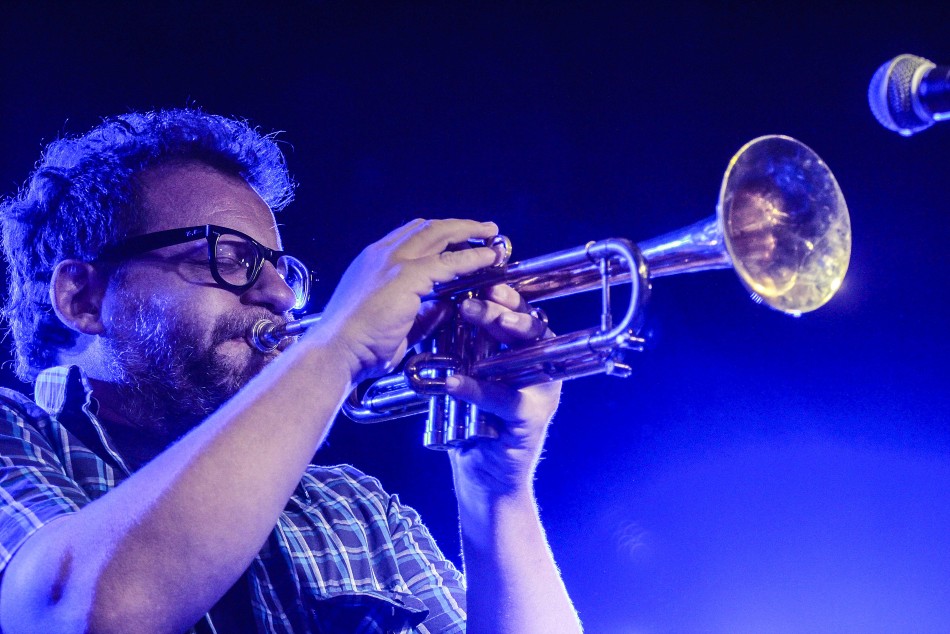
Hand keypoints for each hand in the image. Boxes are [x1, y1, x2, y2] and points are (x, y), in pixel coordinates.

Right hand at [313, 219, 500, 382]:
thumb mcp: (395, 325)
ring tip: (492, 233)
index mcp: (372, 262)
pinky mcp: (407, 276)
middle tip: (484, 228)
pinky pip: (450, 262)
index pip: (410, 236)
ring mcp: (393, 262)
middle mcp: (381, 254)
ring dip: (470, 231)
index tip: (458, 239)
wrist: (336, 352)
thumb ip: (422, 315)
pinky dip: (473, 257)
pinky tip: (489, 258)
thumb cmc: (357, 346)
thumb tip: (446, 307)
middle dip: (459, 225)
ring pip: (440, 233)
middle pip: (427, 226)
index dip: (438, 234)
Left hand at [444, 284, 561, 500]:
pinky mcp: (531, 420)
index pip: (520, 312)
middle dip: (499, 307)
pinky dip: (478, 389)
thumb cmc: (474, 419)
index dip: (502, 293)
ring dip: (499, 330)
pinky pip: (506, 398)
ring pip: (527, 352)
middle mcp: (542, 365)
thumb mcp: (468, 371)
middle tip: (470, 298)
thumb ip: (463, 343)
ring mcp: (541, 392)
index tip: (479, 280)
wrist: (484, 474)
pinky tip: (454, 381)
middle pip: (528, 325)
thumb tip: (438, 303)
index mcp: (528, 350)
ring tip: (470, 316)